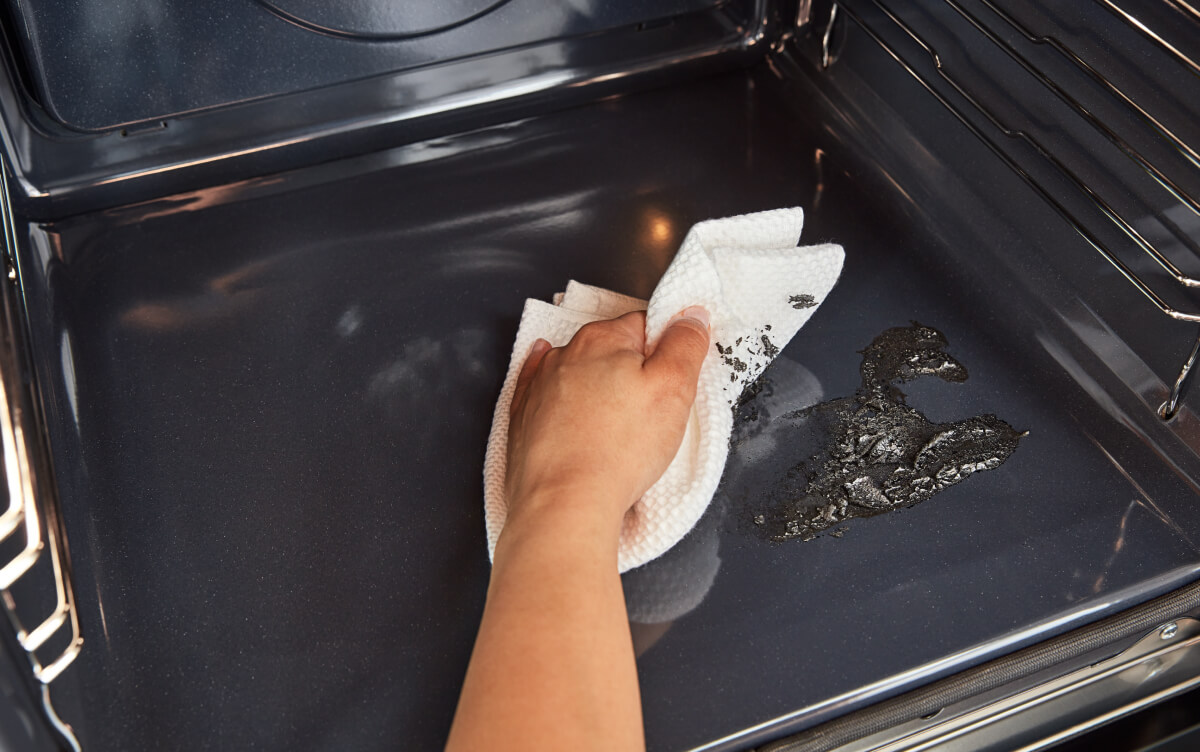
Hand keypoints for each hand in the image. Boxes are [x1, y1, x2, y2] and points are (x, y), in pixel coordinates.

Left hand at [503, 307, 710, 539]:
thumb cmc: (618, 450)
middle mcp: (564, 355)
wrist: (564, 504)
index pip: (645, 326)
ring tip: (617, 433)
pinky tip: (577, 418)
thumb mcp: (674, 389)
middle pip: (611, 351)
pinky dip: (563, 405)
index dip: (666, 352)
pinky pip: (547, 400)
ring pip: (579, 376)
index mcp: (602, 339)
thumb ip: (685, 344)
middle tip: (652, 414)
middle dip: (633, 375)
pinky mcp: (524, 420)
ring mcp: (539, 387)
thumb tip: (691, 317)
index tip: (675, 380)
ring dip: (598, 393)